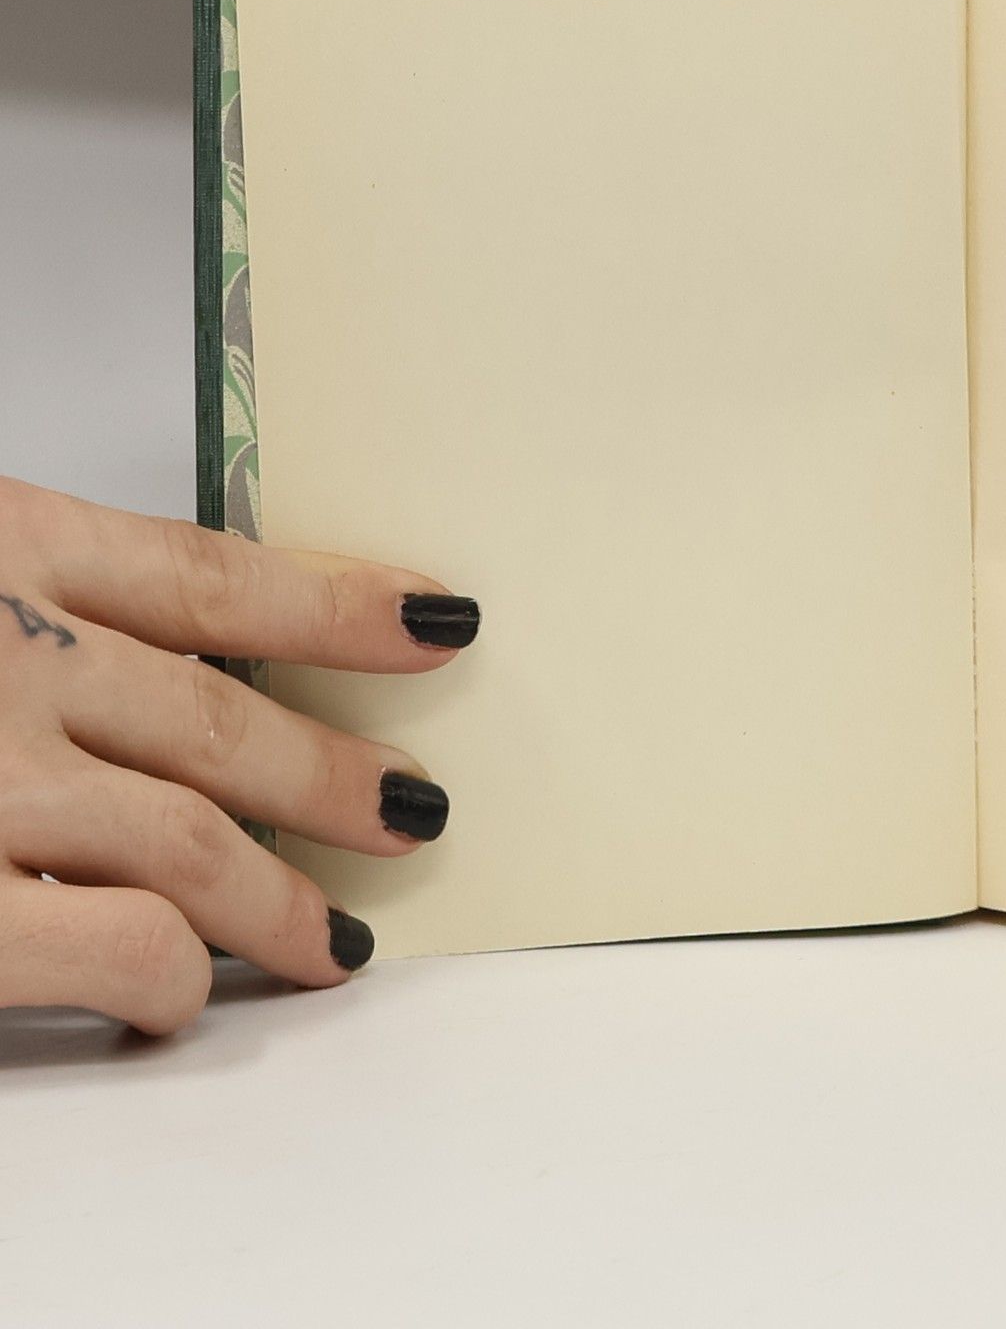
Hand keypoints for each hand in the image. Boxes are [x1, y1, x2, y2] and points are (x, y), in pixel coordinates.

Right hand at [0, 477, 469, 1033]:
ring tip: (336, 939)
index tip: (431, 621)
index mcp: (4, 544)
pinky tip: (179, 992)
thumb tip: (130, 665)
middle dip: (328, 774)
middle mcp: (11, 657)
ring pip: (190, 838)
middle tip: (416, 807)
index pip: (213, 575)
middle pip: (216, 717)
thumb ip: (23, 609)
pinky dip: (166, 970)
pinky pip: (118, 942)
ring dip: (278, 899)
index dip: (340, 607)